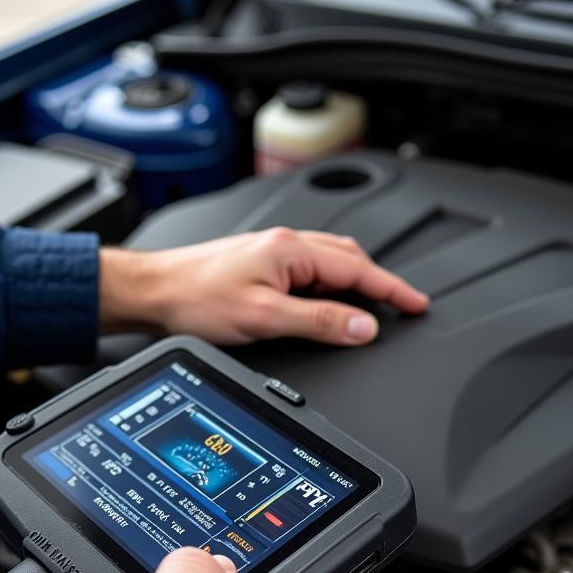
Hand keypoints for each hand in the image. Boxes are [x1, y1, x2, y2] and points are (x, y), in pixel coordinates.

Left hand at [99, 227, 427, 347]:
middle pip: (350, 259)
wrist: (155, 292)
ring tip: (374, 305)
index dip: (393, 289)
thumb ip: (318, 321)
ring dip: (356, 281)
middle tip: (404, 305)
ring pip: (330, 262)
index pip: (359, 269)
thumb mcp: (265, 318)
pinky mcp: (260, 264)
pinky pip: (310, 269)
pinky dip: (331, 284)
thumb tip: (362, 327)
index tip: (417, 304)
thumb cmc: (197, 300)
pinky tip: (329, 299)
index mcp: (292, 250)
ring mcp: (272, 253)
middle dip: (380, 282)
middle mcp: (285, 245)